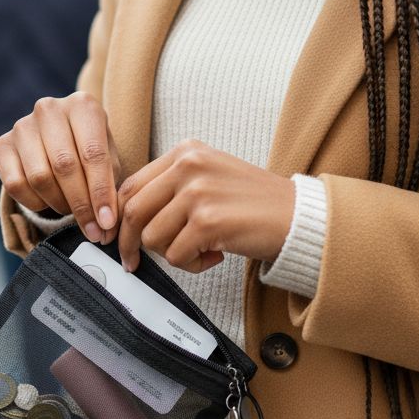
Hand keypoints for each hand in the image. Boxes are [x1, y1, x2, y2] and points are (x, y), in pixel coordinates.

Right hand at [0, 93, 121, 243]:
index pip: (93, 154)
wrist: (60, 139)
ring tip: (71, 209)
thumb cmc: (90, 151)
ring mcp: (23, 125)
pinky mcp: (2, 144)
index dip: (100, 193)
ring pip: (39, 177)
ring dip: (59, 203)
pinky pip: (15, 185)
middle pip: (65, 166)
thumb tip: (105, 227)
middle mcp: (49, 109)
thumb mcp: (109, 162)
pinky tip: (47, 201)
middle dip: (81, 205)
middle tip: (92, 229)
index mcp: (82, 105)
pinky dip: (34, 202)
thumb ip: (110, 190)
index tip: (107, 223)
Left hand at [117, 140, 294, 272]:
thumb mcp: (209, 177)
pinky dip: (193, 266)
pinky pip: (176, 256)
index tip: (120, 238)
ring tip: (199, 250)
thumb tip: (126, 216)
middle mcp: (189, 166)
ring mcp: (198, 193)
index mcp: (186, 152)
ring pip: (152, 238)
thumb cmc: (254, 204)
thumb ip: (171, 187)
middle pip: (133, 211)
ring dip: (172, 255)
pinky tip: (215, 255)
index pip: (131, 186)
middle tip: (133, 262)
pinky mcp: (208, 222)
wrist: (298, 217)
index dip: (120, 218)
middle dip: (130, 244)